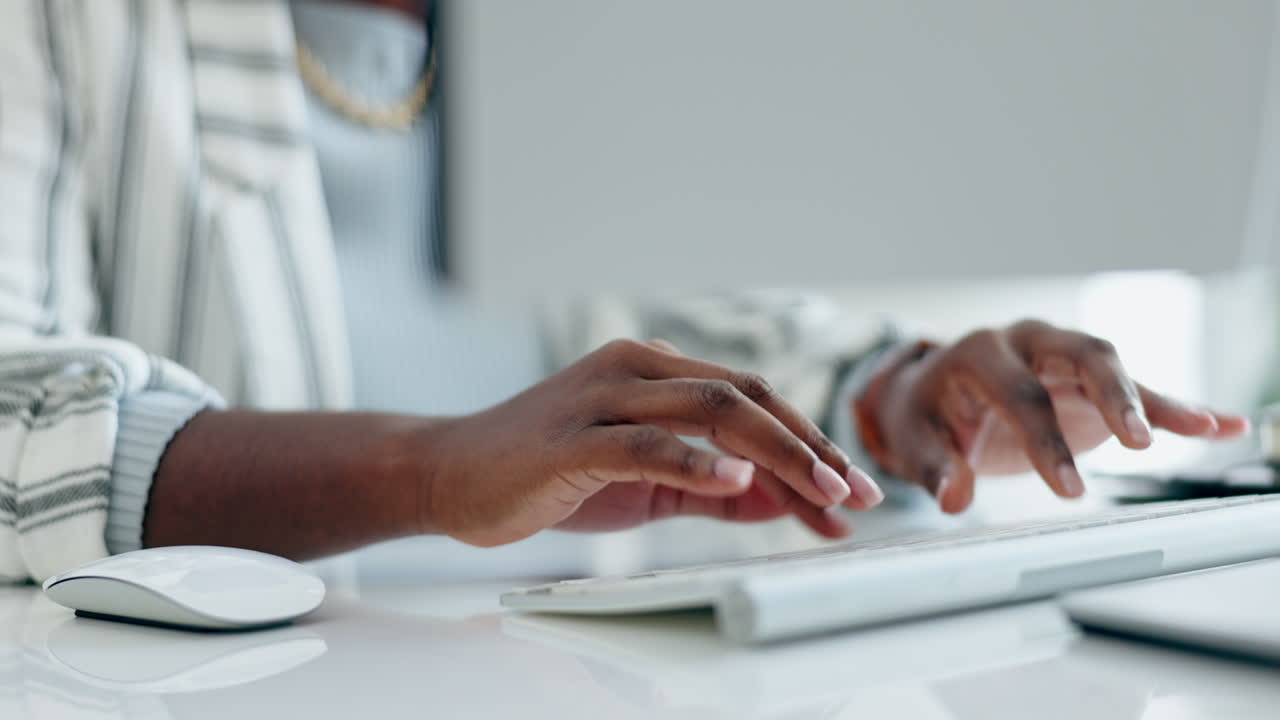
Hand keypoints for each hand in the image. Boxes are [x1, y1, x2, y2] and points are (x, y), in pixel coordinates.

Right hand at [419, 339, 884, 545]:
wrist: (451, 475)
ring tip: (822, 492)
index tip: (852, 491)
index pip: (752, 398)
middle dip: (810, 445)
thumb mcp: (645, 483)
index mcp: (656, 370)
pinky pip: (646, 443)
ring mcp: (602, 396)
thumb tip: (782, 498)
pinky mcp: (571, 437)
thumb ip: (710, 486)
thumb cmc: (547, 474)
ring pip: (709, 409)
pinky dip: (696, 461)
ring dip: (776, 452)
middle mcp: (636, 367)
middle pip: (745, 394)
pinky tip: (738, 481)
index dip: (809, 441)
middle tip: (855, 494)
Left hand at [855, 319, 1249, 512]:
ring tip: (1199, 430)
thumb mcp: (915, 441)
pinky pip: (1138, 389)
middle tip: (1136, 442)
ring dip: (1151, 400)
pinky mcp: (1088, 380)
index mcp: (979, 353)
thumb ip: (936, 468)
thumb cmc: (924, 416)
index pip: (1020, 395)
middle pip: (1081, 356)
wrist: (931, 394)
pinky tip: (1222, 427)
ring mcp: (1062, 355)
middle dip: (1112, 395)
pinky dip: (1177, 407)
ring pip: (1114, 366)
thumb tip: (955, 498)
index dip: (1045, 442)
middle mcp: (1027, 342)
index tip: (1069, 491)